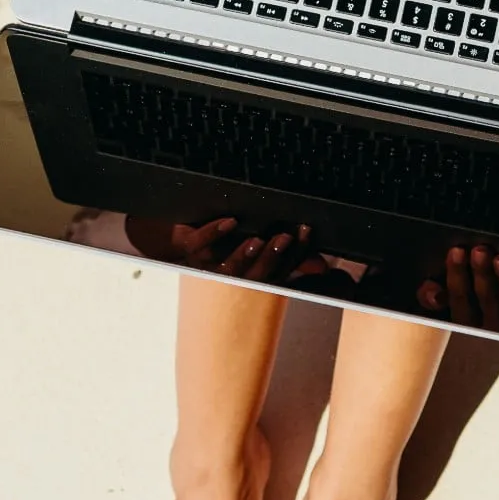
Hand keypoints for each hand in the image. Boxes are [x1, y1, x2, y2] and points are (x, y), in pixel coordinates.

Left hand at [161, 218, 334, 283]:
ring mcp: (208, 266)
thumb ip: (291, 260)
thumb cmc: (222, 250)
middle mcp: (232, 277)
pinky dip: (213, 234)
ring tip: (258, 240)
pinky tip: (229, 222)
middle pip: (255, 275)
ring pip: (227, 269)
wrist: (175, 246)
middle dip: (272, 257)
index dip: (295, 254)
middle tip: (285, 237)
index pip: (280, 271)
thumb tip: (322, 266)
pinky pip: (198, 246)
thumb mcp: (259, 254)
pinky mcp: (188, 251)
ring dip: (243, 255)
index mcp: (252, 277)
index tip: (304, 231)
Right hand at [416, 244, 498, 340]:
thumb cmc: (480, 315)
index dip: (457, 276)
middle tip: (481, 252)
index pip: (460, 301)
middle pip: (488, 302)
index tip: (457, 252)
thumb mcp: (447, 310)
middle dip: (483, 275)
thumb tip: (432, 291)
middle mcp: (495, 333)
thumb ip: (431, 298)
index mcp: (469, 326)